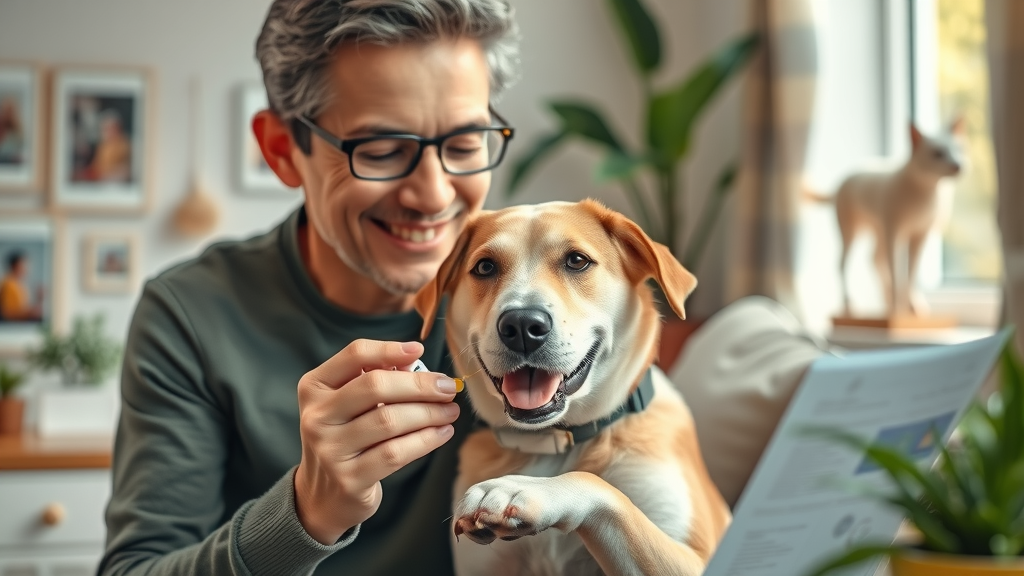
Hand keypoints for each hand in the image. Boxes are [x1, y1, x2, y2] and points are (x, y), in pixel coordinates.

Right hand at [293, 339, 459, 543]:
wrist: (322, 495)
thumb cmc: (345, 438)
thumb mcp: (348, 405)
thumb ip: (375, 379)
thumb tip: (414, 360)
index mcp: (314, 387)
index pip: (355, 355)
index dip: (390, 349)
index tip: (419, 350)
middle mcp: (317, 416)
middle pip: (375, 386)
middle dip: (419, 385)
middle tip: (448, 388)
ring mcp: (330, 449)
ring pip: (389, 420)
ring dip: (429, 413)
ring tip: (450, 411)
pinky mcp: (349, 478)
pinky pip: (396, 453)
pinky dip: (426, 440)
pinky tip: (442, 433)